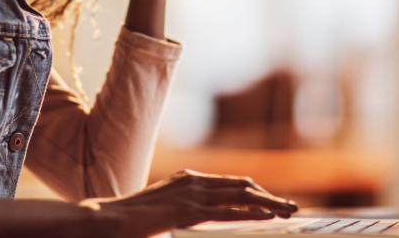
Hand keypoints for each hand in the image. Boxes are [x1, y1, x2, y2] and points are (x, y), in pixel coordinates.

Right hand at [84, 169, 298, 236]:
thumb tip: (197, 217)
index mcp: (188, 179)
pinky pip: (226, 212)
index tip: (272, 202)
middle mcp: (193, 182)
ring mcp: (191, 195)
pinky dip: (250, 213)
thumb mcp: (163, 209)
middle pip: (241, 187)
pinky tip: (266, 217)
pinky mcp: (187, 211)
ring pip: (240, 197)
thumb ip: (183, 209)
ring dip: (268, 203)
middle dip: (268, 197)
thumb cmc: (131, 219)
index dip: (255, 193)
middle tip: (290, 208)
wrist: (107, 219)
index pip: (231, 184)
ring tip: (288, 211)